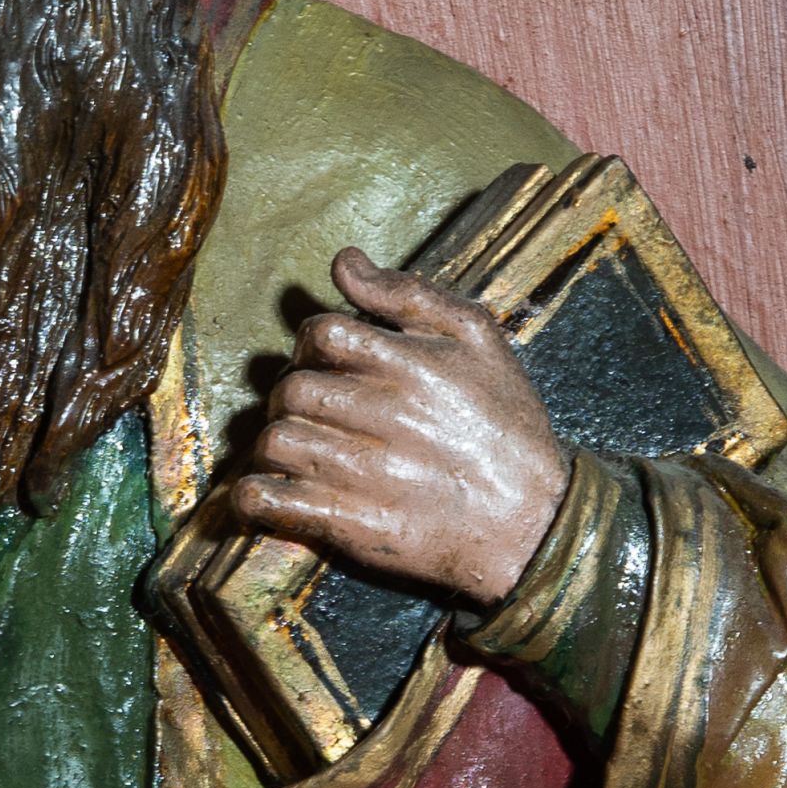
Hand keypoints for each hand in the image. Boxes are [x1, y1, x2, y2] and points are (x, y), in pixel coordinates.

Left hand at [230, 248, 568, 611]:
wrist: (533, 521)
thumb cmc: (507, 424)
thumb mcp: (478, 338)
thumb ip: (408, 294)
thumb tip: (344, 262)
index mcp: (410, 365)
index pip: (321, 334)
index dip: (312, 345)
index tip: (328, 363)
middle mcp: (384, 416)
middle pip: (292, 389)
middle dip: (291, 395)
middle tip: (314, 410)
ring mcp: (363, 473)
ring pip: (276, 441)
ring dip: (274, 444)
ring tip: (298, 450)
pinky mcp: (350, 524)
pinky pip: (271, 501)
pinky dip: (253, 496)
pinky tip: (265, 493)